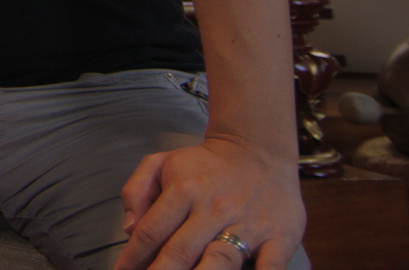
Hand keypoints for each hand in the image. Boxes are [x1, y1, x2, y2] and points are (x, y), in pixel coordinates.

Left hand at [115, 136, 303, 269]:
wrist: (259, 150)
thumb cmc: (203, 165)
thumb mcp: (161, 163)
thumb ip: (136, 191)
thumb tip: (129, 229)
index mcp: (182, 191)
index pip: (150, 232)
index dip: (133, 257)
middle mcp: (213, 209)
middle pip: (180, 252)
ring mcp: (247, 225)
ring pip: (219, 262)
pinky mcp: (279, 237)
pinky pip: (271, 267)